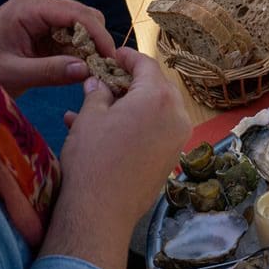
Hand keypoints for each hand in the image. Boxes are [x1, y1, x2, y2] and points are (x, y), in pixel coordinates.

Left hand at [0, 0, 116, 96]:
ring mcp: (41, 11)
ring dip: (90, 46)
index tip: (111, 62)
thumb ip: (51, 71)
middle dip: (97, 41)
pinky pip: (72, 32)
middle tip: (102, 70)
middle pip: (86, 15)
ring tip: (90, 71)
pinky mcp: (43, 24)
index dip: (100, 37)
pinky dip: (79, 49)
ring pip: (83, 23)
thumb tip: (87, 70)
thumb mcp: (15, 73)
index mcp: (30, 7)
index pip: (78, 15)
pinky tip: (77, 67)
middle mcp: (39, 2)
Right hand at [43, 49, 190, 268]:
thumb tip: (99, 80)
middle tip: (106, 80)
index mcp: (158, 97)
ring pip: (155, 110)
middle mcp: (177, 115)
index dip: (127, 57)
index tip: (112, 56)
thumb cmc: (93, 159)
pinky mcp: (172, 157)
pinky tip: (105, 130)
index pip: (146, 64)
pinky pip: (155, 131)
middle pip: (156, 86)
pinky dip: (135, 125)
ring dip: (129, 105)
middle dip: (131, 81)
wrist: (101, 212)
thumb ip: (98, 91)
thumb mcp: (90, 117)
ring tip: (97, 105)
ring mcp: (178, 138)